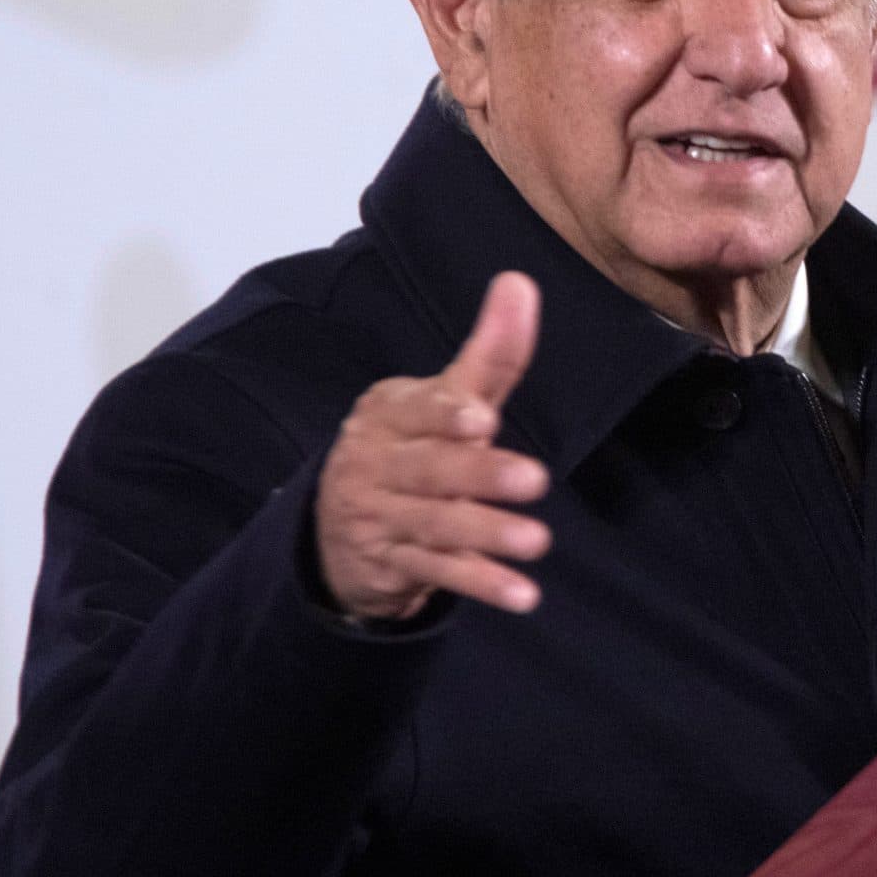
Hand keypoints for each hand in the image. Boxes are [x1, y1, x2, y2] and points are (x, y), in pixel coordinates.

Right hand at [314, 271, 550, 620]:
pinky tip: (524, 595)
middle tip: (534, 480)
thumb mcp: (444, 398)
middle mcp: (376, 463)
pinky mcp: (391, 564)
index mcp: (388, 413)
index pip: (416, 411)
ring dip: (487, 534)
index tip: (481, 420)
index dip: (445, 415)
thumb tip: (520, 282)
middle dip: (479, 476)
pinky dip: (481, 584)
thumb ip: (489, 351)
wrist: (338, 523)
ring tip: (538, 542)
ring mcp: (380, 516)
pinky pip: (437, 574)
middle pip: (430, 470)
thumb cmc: (413, 444)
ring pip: (436, 525)